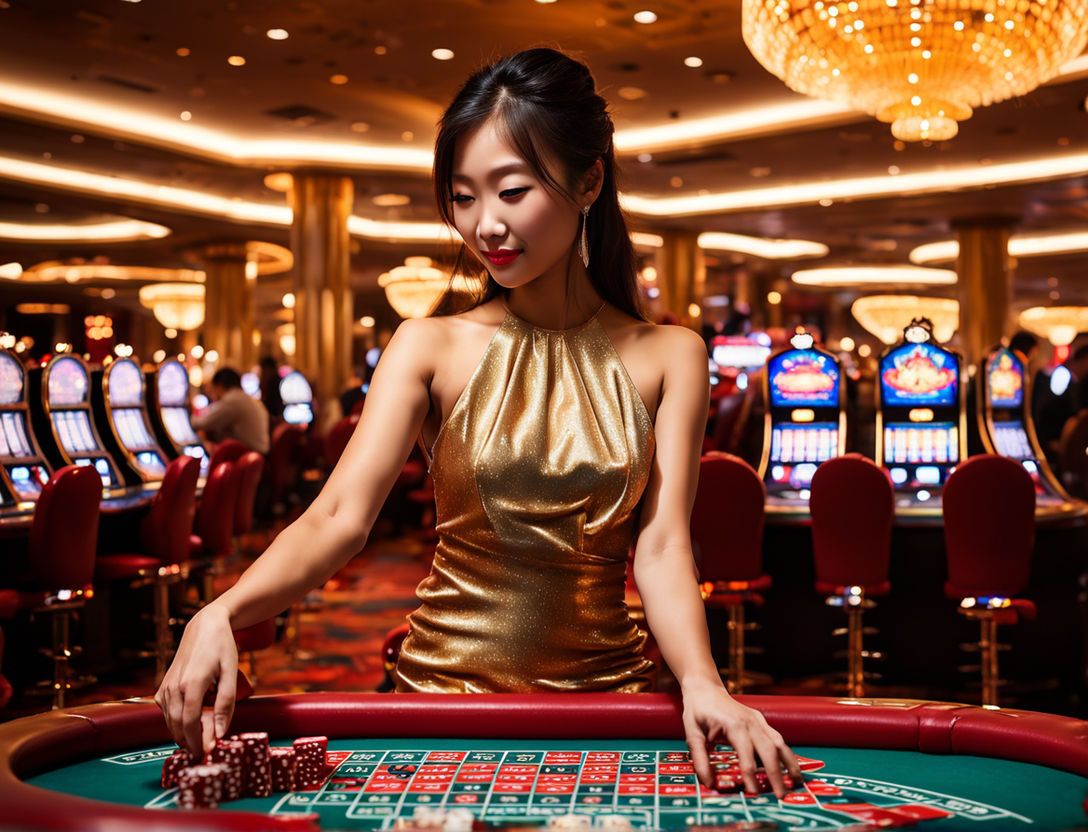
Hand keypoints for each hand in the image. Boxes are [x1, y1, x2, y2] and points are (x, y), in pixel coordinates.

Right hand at [154, 604, 237, 756]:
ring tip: (201, 740)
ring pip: (171, 722)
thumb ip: (226, 703)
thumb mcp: (231, 672)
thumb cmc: (222, 647)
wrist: (205, 627)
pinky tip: (192, 723)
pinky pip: (167, 713)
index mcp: (192, 684)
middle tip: (205, 753)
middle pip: (178, 726)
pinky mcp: (162, 688)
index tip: (208, 754)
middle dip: (190, 743)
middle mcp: (174, 687)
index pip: (190, 723)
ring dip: (184, 735)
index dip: (198, 742)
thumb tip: (219, 733)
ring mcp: (165, 688)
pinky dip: (178, 723)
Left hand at [681, 679, 801, 798]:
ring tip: (796, 782)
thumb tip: (709, 783)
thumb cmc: (698, 710)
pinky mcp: (760, 720)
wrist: (705, 687)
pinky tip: (789, 767)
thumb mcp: (692, 734)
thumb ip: (700, 759)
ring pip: (779, 742)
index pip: (747, 757)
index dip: (751, 777)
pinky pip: (776, 738)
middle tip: (781, 796)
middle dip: (777, 775)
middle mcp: (751, 722)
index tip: (753, 793)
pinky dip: (785, 753)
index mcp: (735, 726)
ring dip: (789, 763)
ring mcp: (758, 720)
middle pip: (769, 751)